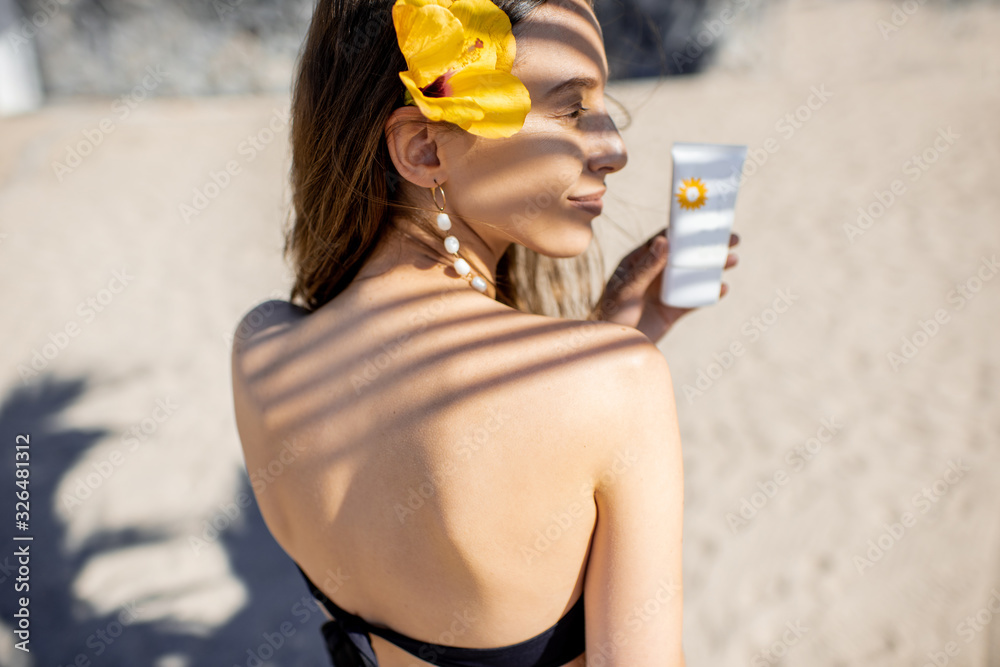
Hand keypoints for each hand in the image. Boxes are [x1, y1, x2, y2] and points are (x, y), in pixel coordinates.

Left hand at [593, 228, 739, 344]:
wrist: (612, 348)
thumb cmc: (610, 316)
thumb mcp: (627, 289)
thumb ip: (646, 267)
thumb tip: (664, 240)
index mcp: (638, 263)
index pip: (664, 241)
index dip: (684, 231)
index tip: (704, 222)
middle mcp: (653, 274)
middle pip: (684, 256)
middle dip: (707, 247)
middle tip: (732, 238)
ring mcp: (664, 292)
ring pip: (692, 275)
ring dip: (713, 267)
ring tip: (733, 260)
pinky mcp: (672, 311)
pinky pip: (694, 300)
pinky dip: (708, 294)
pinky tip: (722, 288)